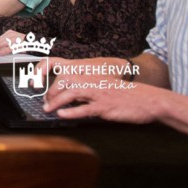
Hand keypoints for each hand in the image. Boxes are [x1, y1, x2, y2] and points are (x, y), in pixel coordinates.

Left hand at [0, 29, 23, 53]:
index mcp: (9, 33)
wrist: (36, 41)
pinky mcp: (20, 43)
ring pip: (3, 43)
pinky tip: (0, 53)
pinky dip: (5, 50)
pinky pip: (11, 47)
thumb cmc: (24, 42)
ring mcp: (16, 38)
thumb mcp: (13, 40)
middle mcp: (12, 34)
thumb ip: (6, 43)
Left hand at [44, 68, 160, 123]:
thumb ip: (87, 89)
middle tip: (46, 102)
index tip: (40, 87)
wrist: (147, 100)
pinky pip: (85, 109)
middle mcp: (92, 82)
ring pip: (71, 93)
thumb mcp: (103, 87)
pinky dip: (72, 112)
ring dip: (56, 102)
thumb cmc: (125, 95)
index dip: (49, 78)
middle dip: (51, 92)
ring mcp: (98, 94)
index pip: (64, 72)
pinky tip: (62, 115)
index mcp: (91, 76)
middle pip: (63, 82)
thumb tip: (69, 97)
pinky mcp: (105, 106)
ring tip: (48, 109)